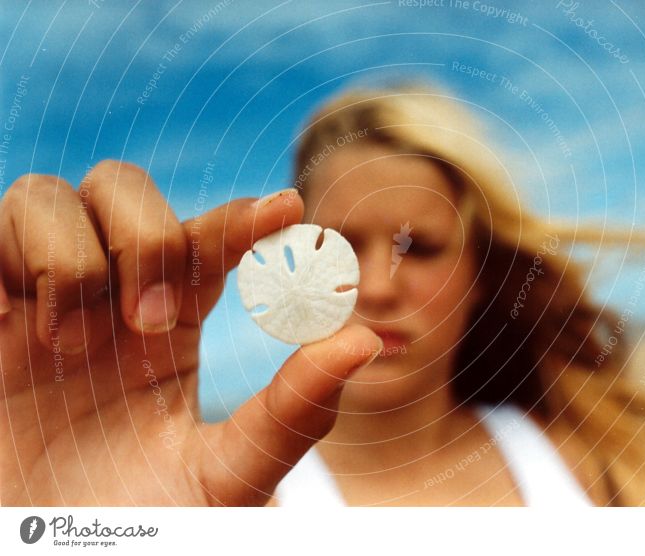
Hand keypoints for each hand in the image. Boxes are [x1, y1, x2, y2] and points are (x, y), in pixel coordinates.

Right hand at [0, 160, 380, 505]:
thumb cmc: (143, 525)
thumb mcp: (229, 474)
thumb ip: (293, 412)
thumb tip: (365, 340)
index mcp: (173, 324)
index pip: (209, 235)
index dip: (243, 214)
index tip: (288, 210)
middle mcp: (108, 297)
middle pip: (124, 188)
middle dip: (148, 241)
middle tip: (152, 325)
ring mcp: (39, 299)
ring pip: (50, 196)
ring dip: (72, 256)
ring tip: (72, 346)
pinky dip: (10, 256)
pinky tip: (20, 323)